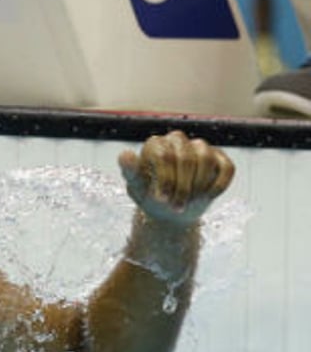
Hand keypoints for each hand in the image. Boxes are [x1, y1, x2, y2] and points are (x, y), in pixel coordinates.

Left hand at [118, 130, 234, 226]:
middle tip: (175, 207)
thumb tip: (125, 154)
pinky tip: (207, 197)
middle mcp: (178, 140)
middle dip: (181, 187)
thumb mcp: (137, 186)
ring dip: (198, 186)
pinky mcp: (220, 158)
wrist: (169, 210)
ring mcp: (200, 147)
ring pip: (206, 160)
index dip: (165, 179)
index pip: (164, 156)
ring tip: (188, 202)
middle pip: (186, 159)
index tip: (161, 200)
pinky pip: (226, 168)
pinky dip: (218, 185)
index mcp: (156, 144)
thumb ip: (130, 171)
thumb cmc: (150, 194)